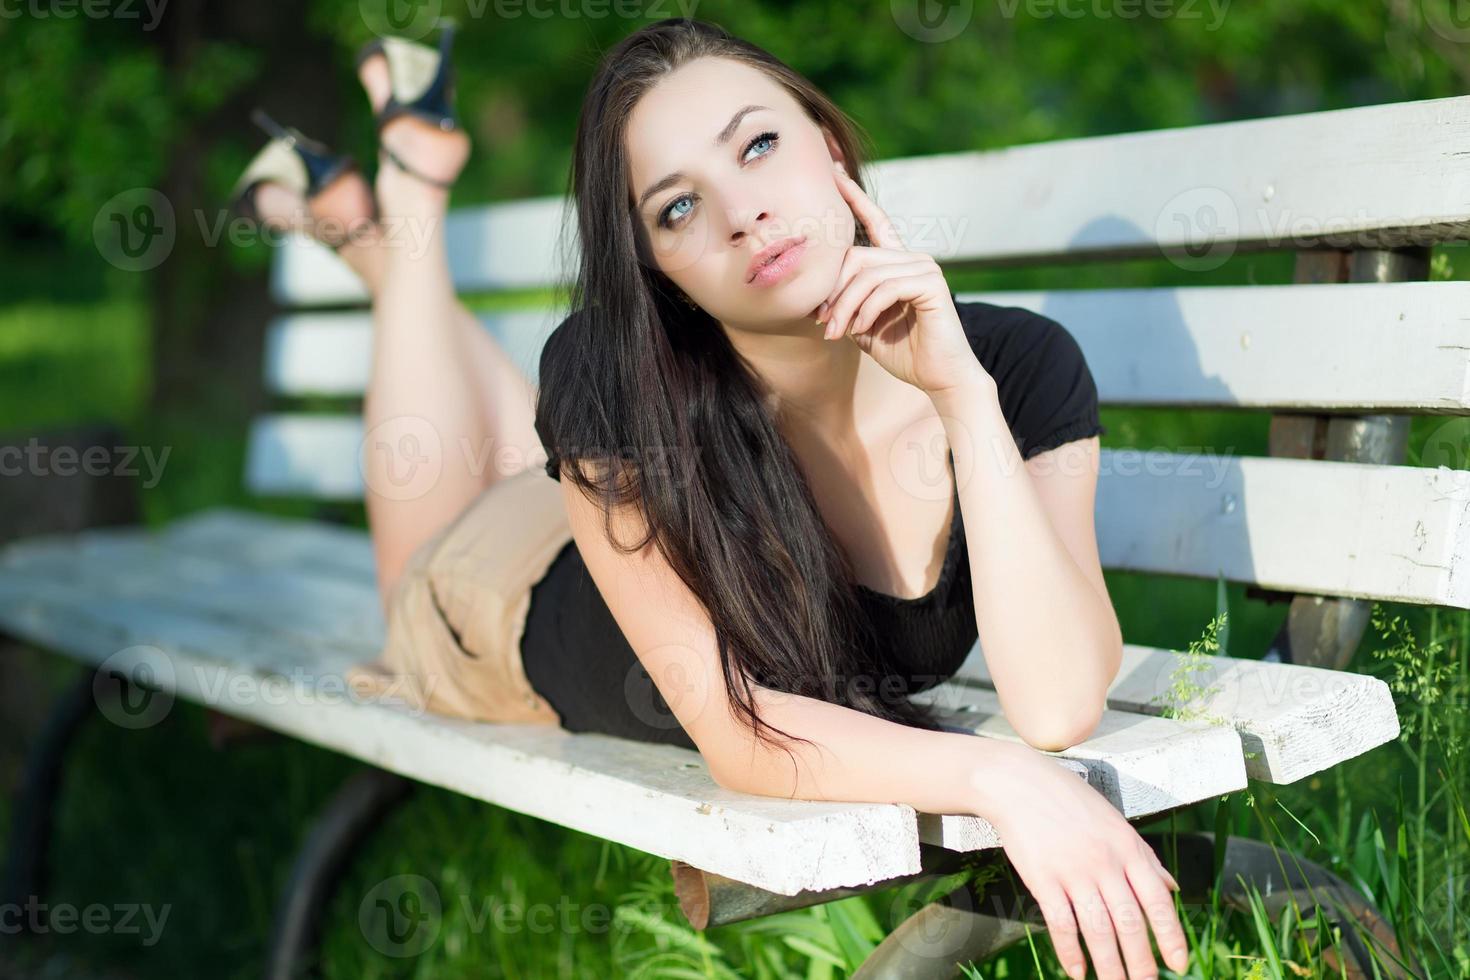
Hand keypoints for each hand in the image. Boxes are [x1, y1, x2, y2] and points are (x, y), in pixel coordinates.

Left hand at [815, 166, 990, 397]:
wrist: (940, 377)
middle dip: (832, 291)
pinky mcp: (931, 284)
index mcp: (898, 263)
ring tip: (835, 332)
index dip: (854, 196)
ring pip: (866, 274)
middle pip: (856, 257)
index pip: (875, 221)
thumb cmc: (904, 353)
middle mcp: (913, 258)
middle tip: (820, 322)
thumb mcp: (864, 325)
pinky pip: (885, 288)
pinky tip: (860, 329)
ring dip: (844, 306)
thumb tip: (814, 296)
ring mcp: (924, 268)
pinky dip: (865, 310)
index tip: (833, 170)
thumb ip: (845, 303)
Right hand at [984, 744, 1189, 979]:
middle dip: (1141, 962)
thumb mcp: (1115, 822)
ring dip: (1109, 966)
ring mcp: (1072, 871)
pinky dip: (1070, 951)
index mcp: (1127, 847)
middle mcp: (1104, 861)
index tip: (1179, 965)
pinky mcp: (1042, 878)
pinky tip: (1077, 972)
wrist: (1019, 783)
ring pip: (1097, 929)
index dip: (1170, 936)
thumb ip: (1144, 857)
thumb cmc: (1069, 800)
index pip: (1157, 900)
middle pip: (1129, 922)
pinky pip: (1061, 923)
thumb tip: (1172, 888)